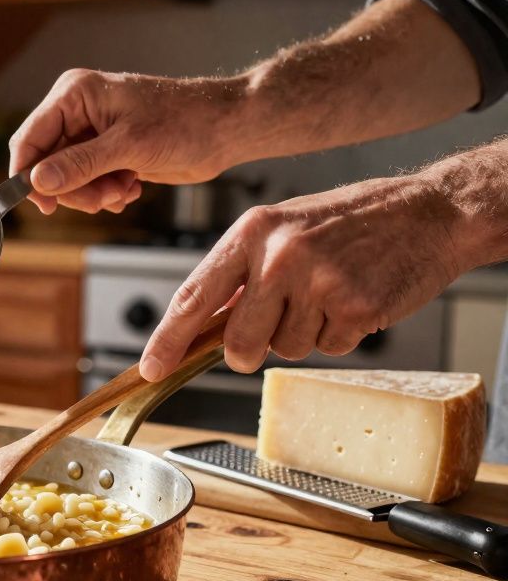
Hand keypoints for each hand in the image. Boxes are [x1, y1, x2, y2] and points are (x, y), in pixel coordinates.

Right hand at [9, 70, 243, 214]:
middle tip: (103, 198)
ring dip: (93, 194)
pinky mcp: (108, 153)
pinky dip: (106, 193)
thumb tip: (38, 182)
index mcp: (74, 95)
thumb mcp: (128, 146)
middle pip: (47, 165)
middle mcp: (78, 112)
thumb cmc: (184, 122)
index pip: (30, 139)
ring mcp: (92, 134)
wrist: (224, 129)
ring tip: (124, 189)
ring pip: (68, 180)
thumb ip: (79, 165)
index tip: (44, 205)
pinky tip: (130, 187)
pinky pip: (87, 183)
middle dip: (74, 188)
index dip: (30, 175)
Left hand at [139, 173, 468, 379]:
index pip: (193, 296)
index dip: (168, 339)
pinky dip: (340, 333)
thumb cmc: (351, 221)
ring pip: (285, 350)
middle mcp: (279, 255)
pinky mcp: (354, 307)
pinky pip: (329, 348)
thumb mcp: (282, 230)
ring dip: (306, 333)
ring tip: (330, 291)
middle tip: (278, 323)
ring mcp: (318, 282)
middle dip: (251, 351)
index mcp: (251, 232)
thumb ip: (240, 275)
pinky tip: (355, 298)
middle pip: (238, 343)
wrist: (429, 212)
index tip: (151, 368)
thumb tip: (201, 329)